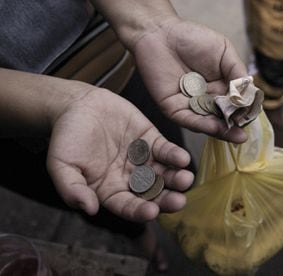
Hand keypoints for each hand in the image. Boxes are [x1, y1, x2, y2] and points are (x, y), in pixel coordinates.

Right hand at [46, 88, 193, 221]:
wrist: (77, 105)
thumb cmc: (66, 137)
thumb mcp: (61, 165)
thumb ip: (73, 189)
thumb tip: (89, 209)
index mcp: (110, 190)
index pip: (127, 206)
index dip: (139, 211)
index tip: (151, 211)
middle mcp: (130, 178)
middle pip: (151, 193)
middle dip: (166, 198)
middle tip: (179, 201)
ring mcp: (143, 159)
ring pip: (163, 173)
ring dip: (175, 178)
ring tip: (185, 179)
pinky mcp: (151, 140)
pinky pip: (165, 150)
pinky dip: (174, 155)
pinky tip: (182, 158)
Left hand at [133, 20, 247, 142]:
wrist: (161, 32)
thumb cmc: (192, 38)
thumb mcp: (224, 52)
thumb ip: (237, 72)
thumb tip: (250, 93)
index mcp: (220, 88)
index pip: (235, 104)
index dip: (244, 112)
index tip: (252, 117)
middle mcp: (207, 100)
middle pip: (223, 118)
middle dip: (234, 127)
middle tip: (245, 136)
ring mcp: (190, 106)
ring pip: (207, 123)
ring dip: (221, 131)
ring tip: (236, 136)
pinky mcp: (173, 108)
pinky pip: (190, 119)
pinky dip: (203, 125)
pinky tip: (216, 127)